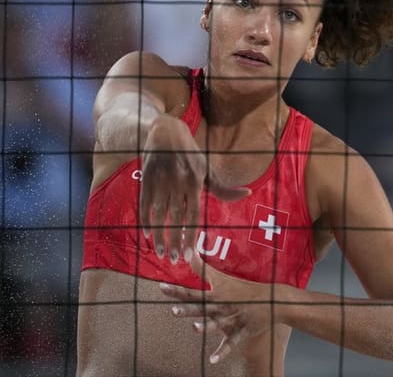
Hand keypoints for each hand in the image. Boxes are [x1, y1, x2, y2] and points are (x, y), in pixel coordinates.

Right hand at [139, 115, 249, 263]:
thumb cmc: (191, 156)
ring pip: (158, 215)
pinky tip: (148, 236)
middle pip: (175, 218)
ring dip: (159, 236)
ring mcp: (160, 181)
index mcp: (195, 181)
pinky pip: (144, 205)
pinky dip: (145, 222)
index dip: (191, 236)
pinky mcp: (146, 180)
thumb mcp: (207, 170)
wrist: (165, 132)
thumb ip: (223, 188)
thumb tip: (248, 194)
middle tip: (175, 260)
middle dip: (174, 241)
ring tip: (161, 253)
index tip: (190, 255)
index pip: (193, 215)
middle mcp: (177, 182)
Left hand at [160, 252, 285, 364]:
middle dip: (189, 309)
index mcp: (216, 294)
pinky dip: (222, 351)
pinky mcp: (242, 329)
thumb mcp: (224, 278)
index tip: (161, 287)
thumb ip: (204, 269)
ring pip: (217, 323)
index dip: (176, 290)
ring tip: (195, 328)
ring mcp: (232, 318)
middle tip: (174, 310)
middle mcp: (222, 306)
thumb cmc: (244, 288)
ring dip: (206, 326)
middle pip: (202, 307)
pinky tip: (212, 360)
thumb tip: (190, 252)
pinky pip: (231, 342)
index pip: (192, 292)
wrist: (271, 299)